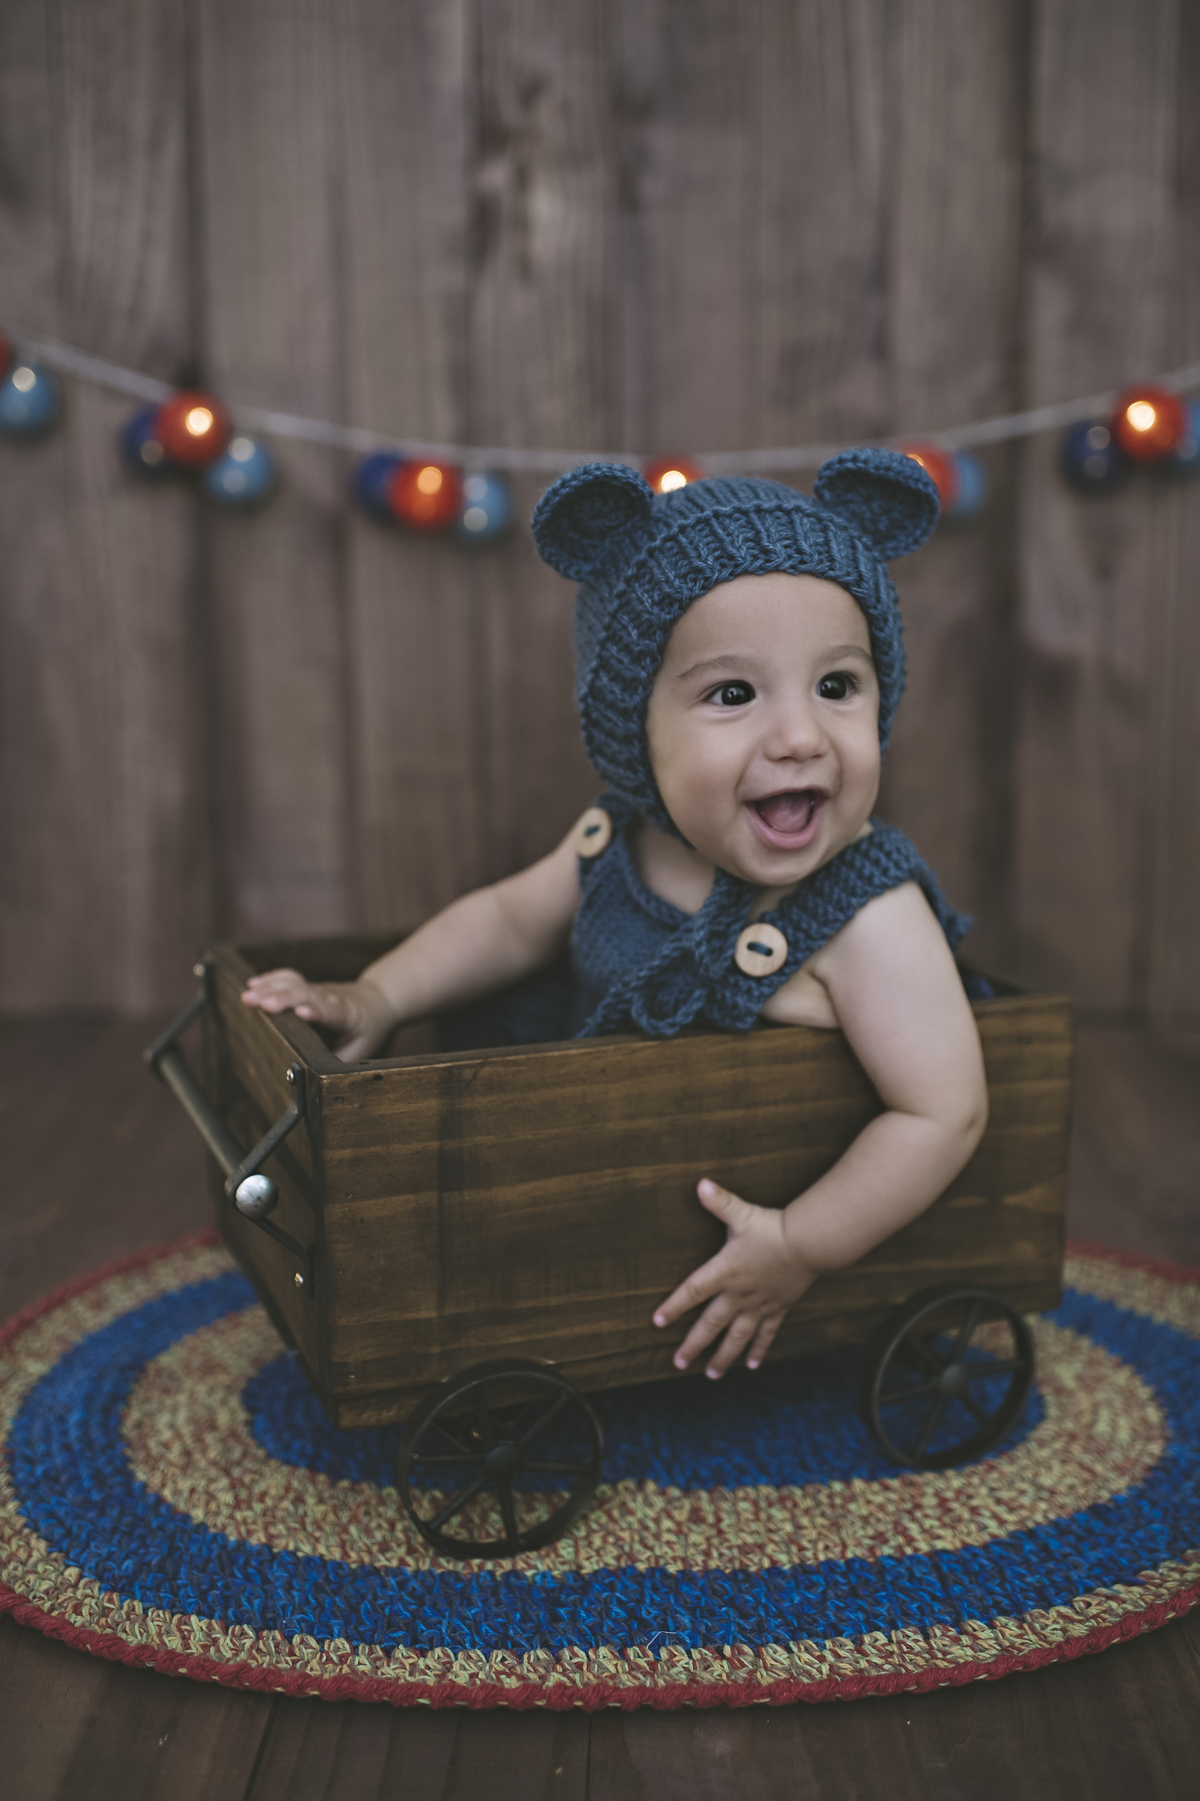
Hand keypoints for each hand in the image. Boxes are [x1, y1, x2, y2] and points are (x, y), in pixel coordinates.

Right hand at [240, 969, 394, 1060]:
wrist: (376, 1001)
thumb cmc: (366, 1030)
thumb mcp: (360, 1052)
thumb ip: (337, 1063)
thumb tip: (314, 1081)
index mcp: (345, 1015)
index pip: (330, 1012)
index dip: (315, 1011)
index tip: (301, 1012)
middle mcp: (330, 998)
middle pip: (306, 994)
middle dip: (283, 998)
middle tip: (261, 1003)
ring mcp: (318, 990)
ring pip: (294, 984)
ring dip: (270, 988)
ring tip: (247, 996)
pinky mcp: (308, 987)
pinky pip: (289, 978)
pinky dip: (271, 979)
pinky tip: (253, 984)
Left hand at [653, 1179, 818, 1378]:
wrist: (809, 1244)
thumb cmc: (773, 1228)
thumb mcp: (742, 1214)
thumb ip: (720, 1202)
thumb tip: (700, 1184)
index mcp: (724, 1272)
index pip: (692, 1292)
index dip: (673, 1307)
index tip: (657, 1322)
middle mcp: (738, 1294)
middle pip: (710, 1324)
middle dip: (694, 1345)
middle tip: (678, 1363)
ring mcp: (758, 1306)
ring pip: (737, 1338)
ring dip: (723, 1357)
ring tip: (711, 1374)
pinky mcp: (777, 1309)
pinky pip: (766, 1335)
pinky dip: (759, 1350)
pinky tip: (752, 1365)